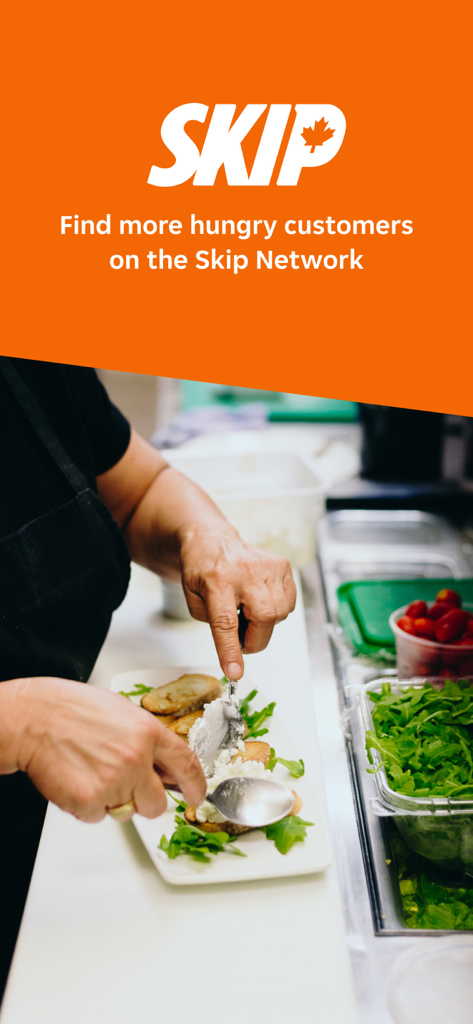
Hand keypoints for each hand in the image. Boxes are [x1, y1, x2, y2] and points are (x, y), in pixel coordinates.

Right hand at [3, 677, 205, 822]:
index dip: (197, 786)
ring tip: (92, 772)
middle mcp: (136, 758)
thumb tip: (163, 764)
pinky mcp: (89, 800)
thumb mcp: (123, 712)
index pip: (186, 765)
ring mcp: (113, 781)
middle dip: (144, 800)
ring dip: (113, 800)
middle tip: (124, 784)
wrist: (34, 718)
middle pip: (157, 804)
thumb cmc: (72, 710)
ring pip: (126, 812)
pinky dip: (87, 805)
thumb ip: (147, 739)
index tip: (198, 796)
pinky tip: (77, 779)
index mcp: (148, 733)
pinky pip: (98, 817)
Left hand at [179, 524, 296, 679]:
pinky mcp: (282, 565)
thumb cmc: (201, 571)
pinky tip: (259, 600)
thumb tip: (238, 645)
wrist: (212, 539)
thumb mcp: (193, 600)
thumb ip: (214, 625)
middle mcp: (245, 571)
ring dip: (264, 624)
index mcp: (216, 580)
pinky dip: (276, 611)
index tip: (235, 672)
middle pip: (263, 618)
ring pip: (280, 613)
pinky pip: (289, 603)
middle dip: (255, 640)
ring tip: (246, 611)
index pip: (226, 621)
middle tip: (241, 639)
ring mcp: (268, 566)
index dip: (231, 650)